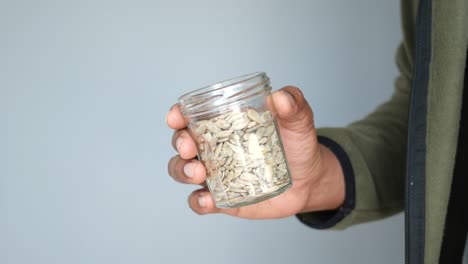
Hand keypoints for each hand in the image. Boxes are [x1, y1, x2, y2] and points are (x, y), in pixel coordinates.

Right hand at [167, 86, 344, 218]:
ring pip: (183, 171)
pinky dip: (198, 201)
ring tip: (198, 172)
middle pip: (182, 142)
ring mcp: (216, 174)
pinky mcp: (222, 199)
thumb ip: (294, 105)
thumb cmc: (298, 145)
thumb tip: (281, 97)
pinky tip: (208, 199)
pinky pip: (200, 202)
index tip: (176, 117)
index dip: (178, 115)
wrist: (309, 180)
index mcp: (225, 124)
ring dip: (183, 171)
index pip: (193, 116)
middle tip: (190, 148)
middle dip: (180, 143)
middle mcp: (214, 148)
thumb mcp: (298, 121)